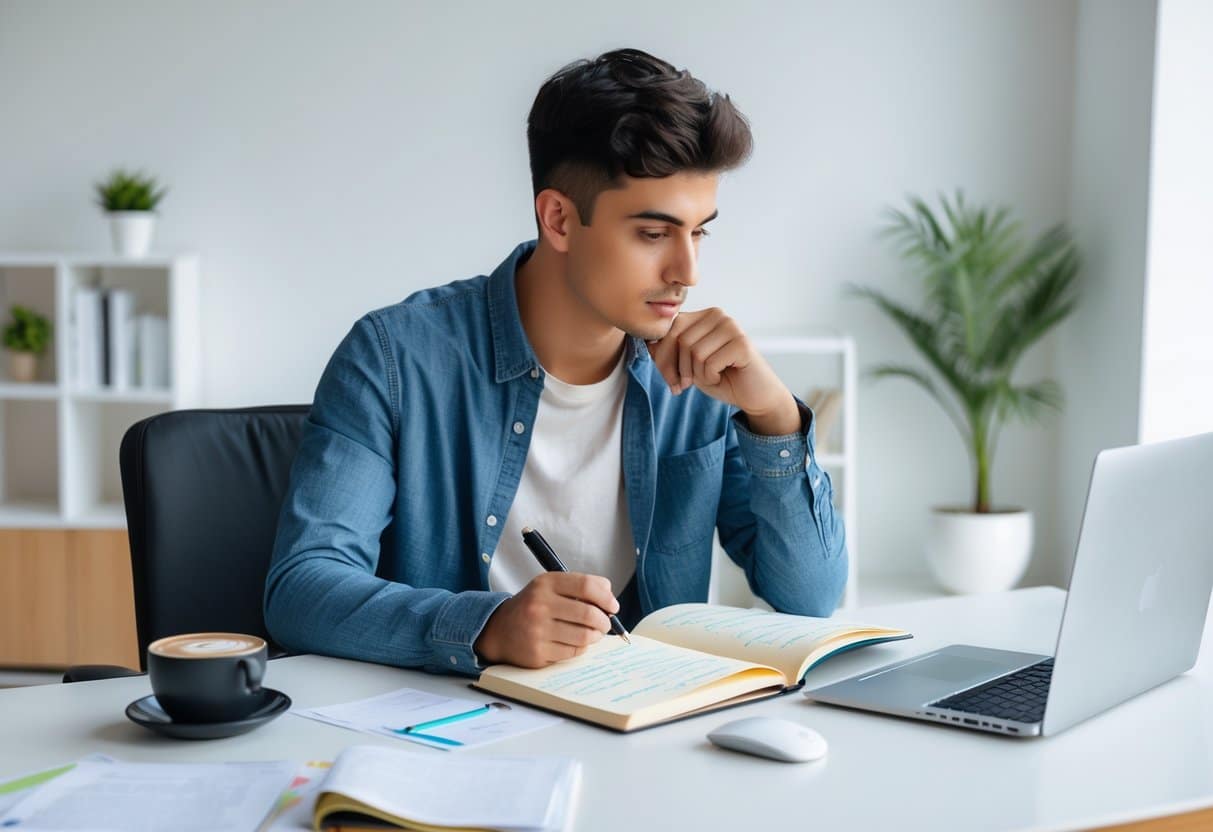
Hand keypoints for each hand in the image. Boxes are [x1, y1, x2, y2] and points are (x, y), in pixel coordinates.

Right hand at [474, 572, 618, 667]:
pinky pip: (573, 652)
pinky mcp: (538, 653)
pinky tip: (575, 642)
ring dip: (595, 636)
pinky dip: (581, 647)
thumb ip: (578, 586)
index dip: (606, 597)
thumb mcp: (549, 587)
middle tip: (605, 624)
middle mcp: (540, 605)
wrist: (499, 630)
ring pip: (584, 636)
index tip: (613, 606)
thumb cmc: (533, 606)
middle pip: (588, 613)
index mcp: (546, 583)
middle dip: (604, 621)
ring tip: (593, 633)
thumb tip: (609, 595)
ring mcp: (538, 631)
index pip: (586, 586)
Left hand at [646, 307, 799, 434]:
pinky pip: (710, 362)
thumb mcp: (689, 365)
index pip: (671, 328)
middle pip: (680, 339)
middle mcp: (718, 316)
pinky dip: (711, 378)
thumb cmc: (720, 377)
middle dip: (677, 368)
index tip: (670, 380)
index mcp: (703, 316)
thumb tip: (647, 342)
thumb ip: (669, 352)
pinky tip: (722, 377)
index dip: (663, 356)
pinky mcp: (742, 343)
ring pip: (694, 352)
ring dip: (697, 374)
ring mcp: (732, 327)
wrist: (753, 394)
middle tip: (684, 385)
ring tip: (710, 377)